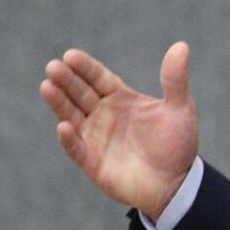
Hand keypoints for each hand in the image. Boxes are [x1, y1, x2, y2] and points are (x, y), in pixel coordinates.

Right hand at [39, 42, 198, 219]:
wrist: (177, 184)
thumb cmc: (177, 145)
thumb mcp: (180, 109)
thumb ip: (174, 80)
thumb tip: (182, 45)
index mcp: (121, 99)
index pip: (98, 78)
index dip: (85, 67)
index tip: (70, 55)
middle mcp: (103, 115)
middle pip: (80, 93)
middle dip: (67, 80)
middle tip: (54, 67)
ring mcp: (95, 138)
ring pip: (71, 115)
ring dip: (59, 102)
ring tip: (47, 85)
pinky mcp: (92, 162)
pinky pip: (76, 148)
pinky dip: (69, 138)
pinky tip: (64, 126)